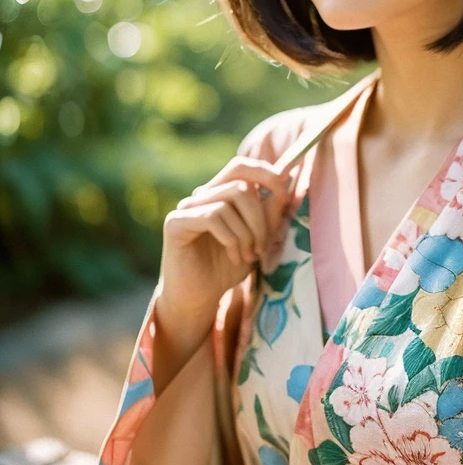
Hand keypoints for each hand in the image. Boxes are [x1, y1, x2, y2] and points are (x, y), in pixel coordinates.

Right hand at [159, 156, 295, 323]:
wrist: (200, 298)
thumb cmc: (228, 266)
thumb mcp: (258, 237)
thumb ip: (269, 211)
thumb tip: (284, 182)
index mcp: (220, 195)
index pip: (241, 167)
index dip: (265, 172)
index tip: (283, 191)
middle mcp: (202, 196)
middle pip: (241, 185)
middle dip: (261, 217)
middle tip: (262, 247)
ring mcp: (186, 208)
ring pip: (230, 201)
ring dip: (248, 233)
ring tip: (248, 256)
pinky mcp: (175, 223)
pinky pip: (213, 217)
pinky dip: (232, 239)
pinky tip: (233, 257)